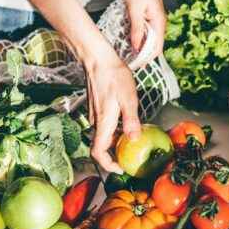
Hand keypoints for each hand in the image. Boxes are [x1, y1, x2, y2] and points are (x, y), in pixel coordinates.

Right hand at [85, 49, 140, 171]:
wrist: (98, 60)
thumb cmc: (114, 77)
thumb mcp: (128, 99)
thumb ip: (131, 121)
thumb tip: (134, 140)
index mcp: (103, 123)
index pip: (98, 152)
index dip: (107, 164)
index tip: (120, 169)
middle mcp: (96, 122)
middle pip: (102, 147)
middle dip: (115, 155)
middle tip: (131, 156)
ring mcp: (94, 115)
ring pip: (103, 136)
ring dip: (116, 142)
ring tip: (132, 139)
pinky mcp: (96, 109)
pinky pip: (104, 126)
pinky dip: (114, 131)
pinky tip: (126, 123)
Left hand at [124, 0, 165, 58]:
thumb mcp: (134, 9)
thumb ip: (136, 29)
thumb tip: (137, 47)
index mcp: (158, 23)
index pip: (156, 48)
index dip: (147, 59)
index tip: (136, 66)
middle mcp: (158, 23)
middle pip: (152, 46)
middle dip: (142, 56)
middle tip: (129, 62)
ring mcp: (154, 19)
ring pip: (148, 39)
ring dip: (139, 47)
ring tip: (127, 54)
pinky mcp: (148, 16)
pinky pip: (144, 31)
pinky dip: (137, 37)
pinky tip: (128, 40)